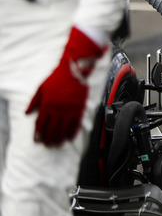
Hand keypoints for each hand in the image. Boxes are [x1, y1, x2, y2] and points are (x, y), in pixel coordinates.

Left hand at [26, 27, 104, 146]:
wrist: (74, 70)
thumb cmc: (57, 77)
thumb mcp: (41, 88)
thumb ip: (33, 102)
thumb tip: (27, 112)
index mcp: (47, 104)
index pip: (41, 123)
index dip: (38, 133)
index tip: (37, 140)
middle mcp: (58, 109)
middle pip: (52, 128)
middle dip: (48, 138)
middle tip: (47, 145)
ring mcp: (69, 109)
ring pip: (63, 128)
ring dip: (59, 138)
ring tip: (57, 144)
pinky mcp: (79, 108)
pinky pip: (76, 124)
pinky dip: (72, 132)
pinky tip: (70, 138)